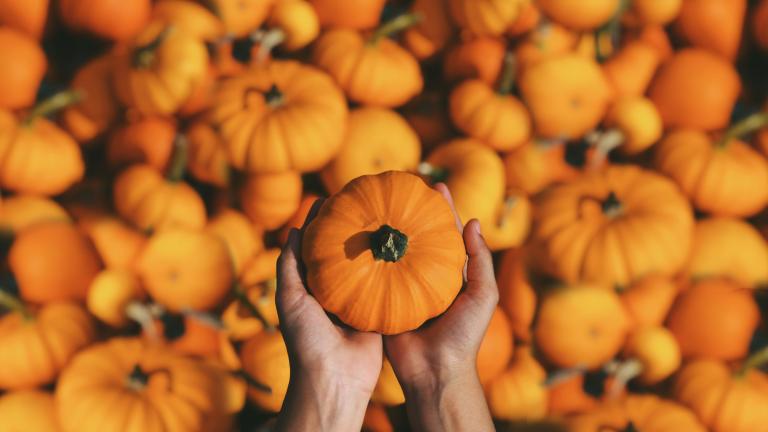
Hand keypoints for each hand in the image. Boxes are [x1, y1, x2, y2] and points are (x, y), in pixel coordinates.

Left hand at [275, 200, 382, 431]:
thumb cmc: (307, 341)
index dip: (324, 222)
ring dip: (378, 244)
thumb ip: (289, 266)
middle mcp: (339, 291)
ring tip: (388, 216)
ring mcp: (362, 300)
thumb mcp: (290, 300)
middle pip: (348, 251)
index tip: (334, 197)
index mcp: (315, 287)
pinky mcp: (382, 312)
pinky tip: (405, 246)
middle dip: (356, 228)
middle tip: (367, 201)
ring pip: (371, 266)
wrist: (336, 378)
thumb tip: (295, 230)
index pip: (319, 246)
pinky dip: (396, 268)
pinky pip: (390, 286)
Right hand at [384, 183, 497, 431]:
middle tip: (398, 186)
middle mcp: (425, 276)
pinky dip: (368, 256)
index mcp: (450, 273)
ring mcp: (402, 287)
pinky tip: (358, 235)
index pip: (446, 233)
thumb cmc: (464, 336)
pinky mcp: (382, 301)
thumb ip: (480, 260)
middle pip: (416, 236)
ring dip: (386, 229)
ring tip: (375, 202)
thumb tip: (473, 222)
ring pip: (393, 252)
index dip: (442, 208)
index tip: (433, 184)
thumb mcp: (483, 296)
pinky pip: (374, 275)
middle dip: (409, 212)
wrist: (434, 372)